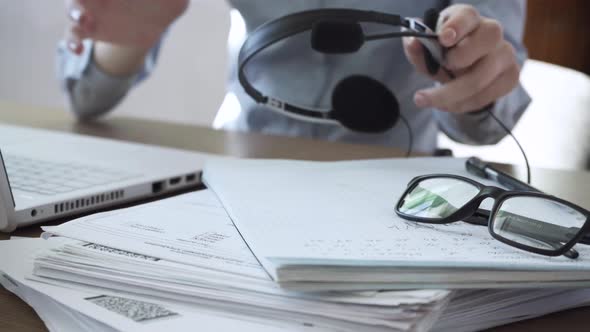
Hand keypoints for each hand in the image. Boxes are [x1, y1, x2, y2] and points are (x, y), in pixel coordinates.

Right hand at [65, 0, 188, 53]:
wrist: (152, 20)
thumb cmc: (164, 1)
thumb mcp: (174, 1)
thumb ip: (178, 0)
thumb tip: (185, 1)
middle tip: (88, 7)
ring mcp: (91, 9)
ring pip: (73, 8)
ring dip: (74, 12)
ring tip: (83, 19)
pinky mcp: (89, 30)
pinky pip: (73, 35)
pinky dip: (71, 42)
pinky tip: (77, 49)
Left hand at [403, 4, 520, 113]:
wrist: (465, 70)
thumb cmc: (444, 53)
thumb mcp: (426, 49)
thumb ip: (417, 47)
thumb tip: (412, 42)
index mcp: (468, 18)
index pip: (468, 15)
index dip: (457, 26)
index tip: (443, 38)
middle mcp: (492, 32)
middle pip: (486, 40)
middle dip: (459, 60)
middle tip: (438, 71)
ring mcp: (505, 54)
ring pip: (480, 78)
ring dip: (449, 95)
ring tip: (426, 100)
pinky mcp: (510, 77)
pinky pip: (485, 96)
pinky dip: (461, 104)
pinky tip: (447, 103)